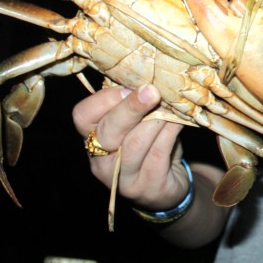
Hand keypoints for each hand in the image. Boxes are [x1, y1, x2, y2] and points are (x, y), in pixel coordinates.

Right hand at [72, 84, 188, 211]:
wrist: (167, 187)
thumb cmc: (150, 146)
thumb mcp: (138, 124)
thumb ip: (136, 104)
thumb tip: (148, 75)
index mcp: (92, 139)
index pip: (82, 116)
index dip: (103, 99)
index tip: (128, 86)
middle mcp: (100, 162)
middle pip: (108, 131)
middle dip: (131, 108)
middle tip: (152, 91)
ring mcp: (122, 178)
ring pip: (135, 143)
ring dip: (156, 119)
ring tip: (171, 105)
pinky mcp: (147, 187)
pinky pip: (158, 154)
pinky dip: (170, 133)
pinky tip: (180, 121)